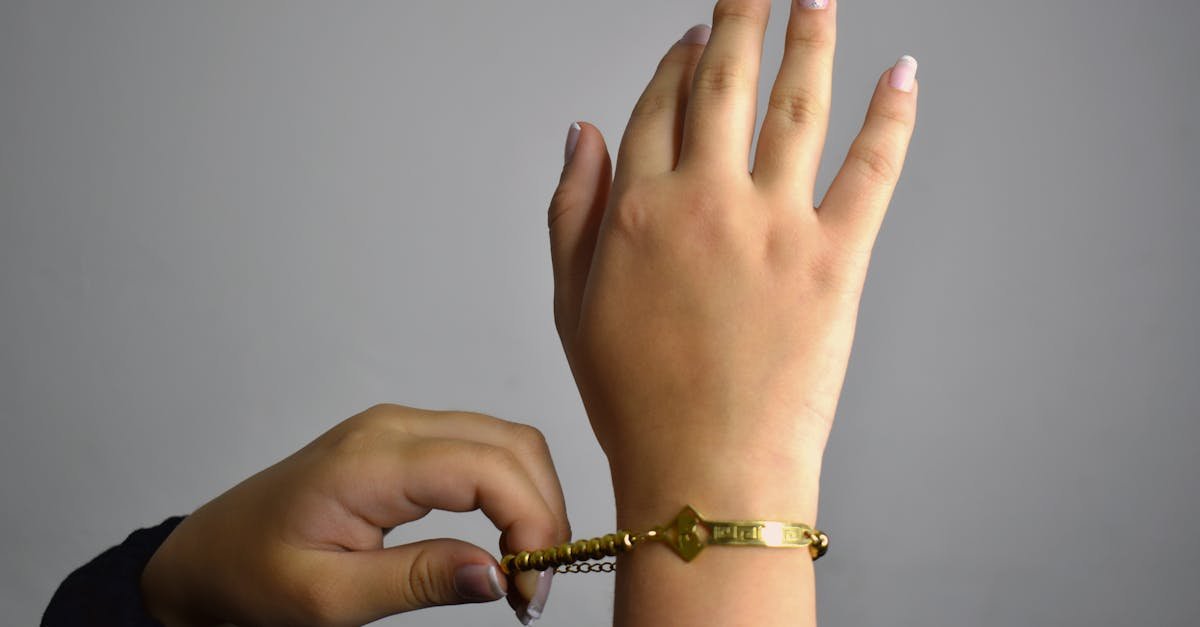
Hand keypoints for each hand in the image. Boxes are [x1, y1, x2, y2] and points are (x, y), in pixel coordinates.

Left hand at [141, 404, 569, 625]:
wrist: (207, 555)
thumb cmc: (251, 574)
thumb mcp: (327, 599)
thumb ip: (416, 581)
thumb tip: (499, 574)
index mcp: (370, 462)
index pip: (487, 468)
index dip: (531, 522)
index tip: (531, 587)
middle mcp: (393, 428)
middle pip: (511, 445)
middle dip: (544, 512)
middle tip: (535, 586)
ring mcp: (400, 428)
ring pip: (505, 442)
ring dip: (532, 500)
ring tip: (523, 568)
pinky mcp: (406, 442)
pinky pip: (482, 450)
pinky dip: (510, 491)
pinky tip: (504, 538)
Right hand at [548, 0, 917, 520]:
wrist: (706, 472)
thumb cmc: (637, 403)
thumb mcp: (572, 307)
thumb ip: (570, 211)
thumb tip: (578, 132)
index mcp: (638, 210)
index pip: (657, 106)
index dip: (675, 62)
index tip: (691, 35)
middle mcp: (705, 201)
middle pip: (724, 81)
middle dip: (740, 16)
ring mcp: (774, 225)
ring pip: (796, 104)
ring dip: (810, 37)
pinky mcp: (835, 259)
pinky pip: (872, 169)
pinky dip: (892, 116)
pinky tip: (903, 72)